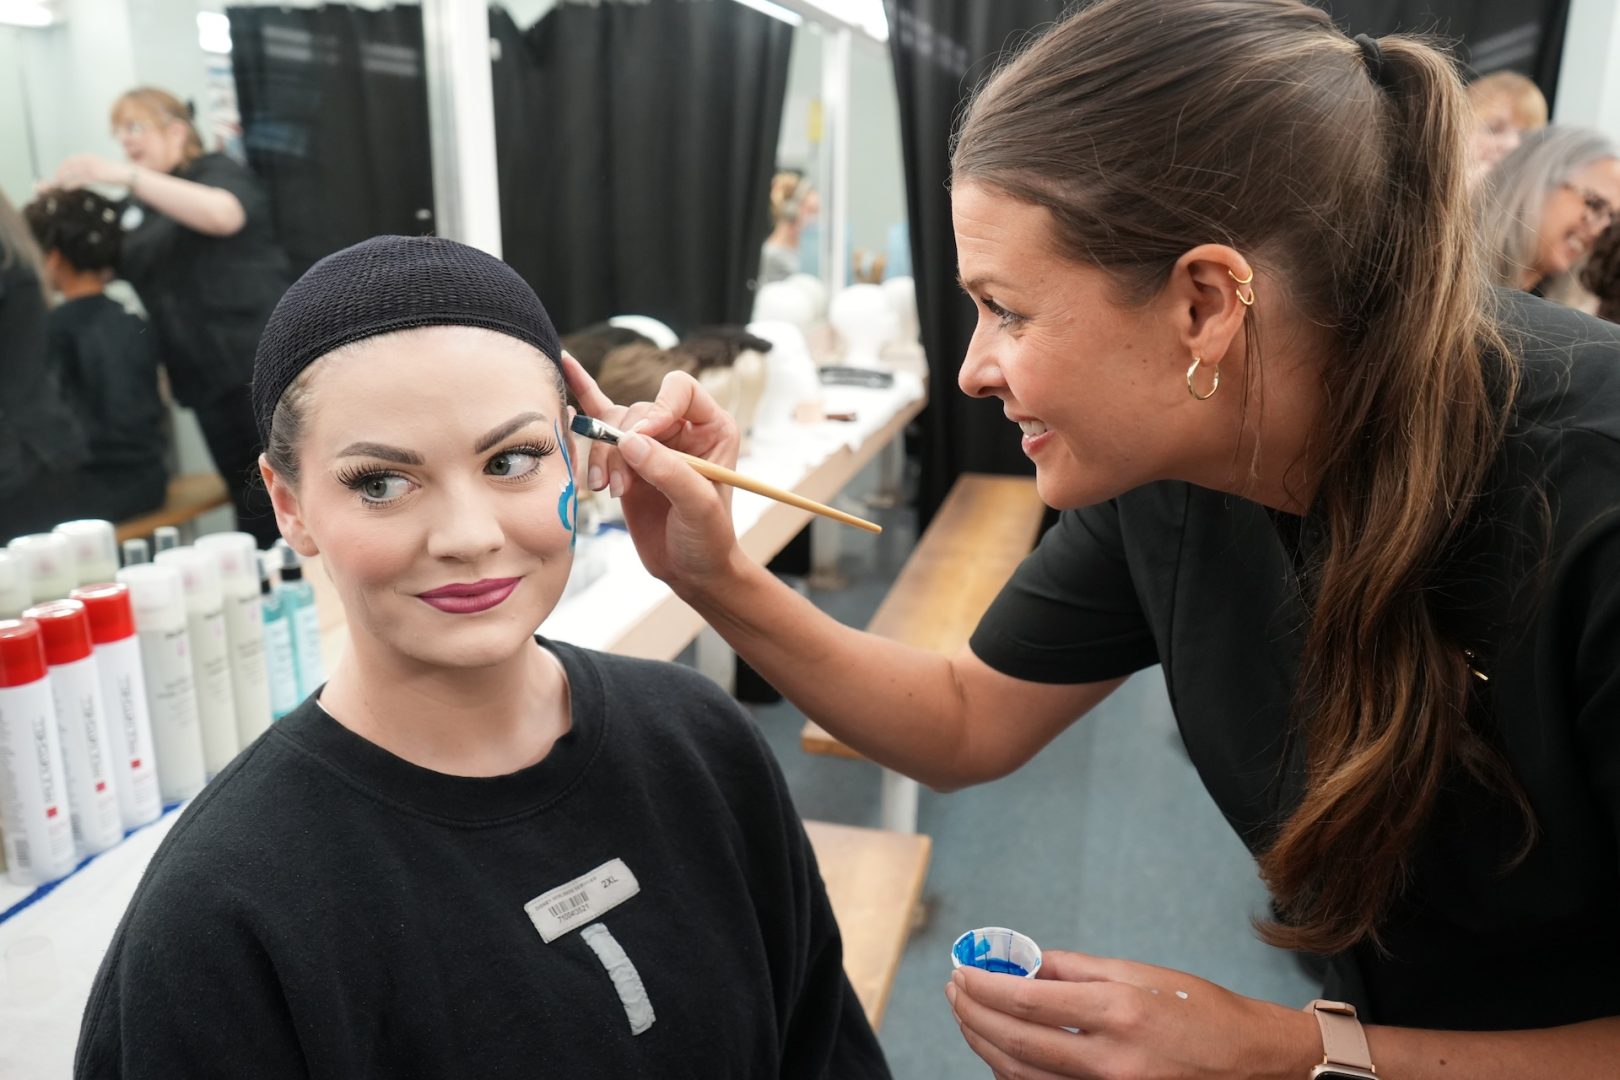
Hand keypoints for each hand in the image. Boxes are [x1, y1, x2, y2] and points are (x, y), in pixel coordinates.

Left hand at [40, 153, 128, 191]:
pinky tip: (66, 188)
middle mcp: (87, 159)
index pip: (69, 162)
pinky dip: (71, 184)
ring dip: (62, 181)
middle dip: (58, 176)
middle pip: (68, 167)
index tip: (55, 178)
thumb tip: (76, 177)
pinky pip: (79, 179)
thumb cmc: (113, 174)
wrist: (128, 174)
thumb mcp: (98, 170)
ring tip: (57, 187)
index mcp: (87, 157)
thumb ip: (87, 171)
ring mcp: (91, 167)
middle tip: (52, 185)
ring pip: (71, 174)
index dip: (60, 169)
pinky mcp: (96, 175)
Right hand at [561, 351, 743, 589]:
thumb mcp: (697, 507)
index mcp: (711, 427)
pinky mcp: (626, 457)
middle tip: (619, 487)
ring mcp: (652, 440)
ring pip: (614, 425)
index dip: (657, 410)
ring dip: (603, 456)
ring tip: (605, 489)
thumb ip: (669, 472)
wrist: (691, 570)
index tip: (642, 443)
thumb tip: (630, 442)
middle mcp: (681, 426)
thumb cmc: (707, 539)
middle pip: (638, 410)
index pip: (678, 390)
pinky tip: (567, 366)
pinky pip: (602, 417)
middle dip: (622, 447)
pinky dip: (584, 393)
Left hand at [946, 950, 1315, 1079]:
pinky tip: (1000, 1049)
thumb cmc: (1200, 1011)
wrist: (1250, 1061)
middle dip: (973, 1014)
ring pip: (1021, 1075)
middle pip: (1014, 1041)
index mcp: (1117, 1011)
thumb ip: (1076, 969)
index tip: (962, 970)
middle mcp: (1110, 1060)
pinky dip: (1014, 1071)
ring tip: (967, 1015)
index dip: (984, 985)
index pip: (1026, 1001)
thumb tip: (1025, 964)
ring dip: (984, 1043)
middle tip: (955, 990)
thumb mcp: (1139, 973)